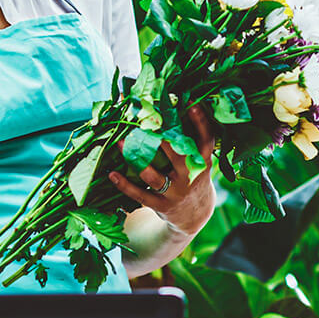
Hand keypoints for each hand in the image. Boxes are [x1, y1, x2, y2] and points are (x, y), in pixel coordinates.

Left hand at [108, 105, 216, 234]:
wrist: (195, 214)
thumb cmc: (191, 176)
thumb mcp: (196, 159)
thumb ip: (187, 138)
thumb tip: (171, 105)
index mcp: (202, 161)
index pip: (206, 140)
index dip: (200, 122)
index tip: (191, 103)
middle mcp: (190, 177)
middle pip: (178, 156)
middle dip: (163, 140)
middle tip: (147, 121)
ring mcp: (176, 192)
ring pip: (154, 176)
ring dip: (136, 160)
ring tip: (120, 143)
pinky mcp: (161, 205)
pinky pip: (140, 194)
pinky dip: (125, 185)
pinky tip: (112, 174)